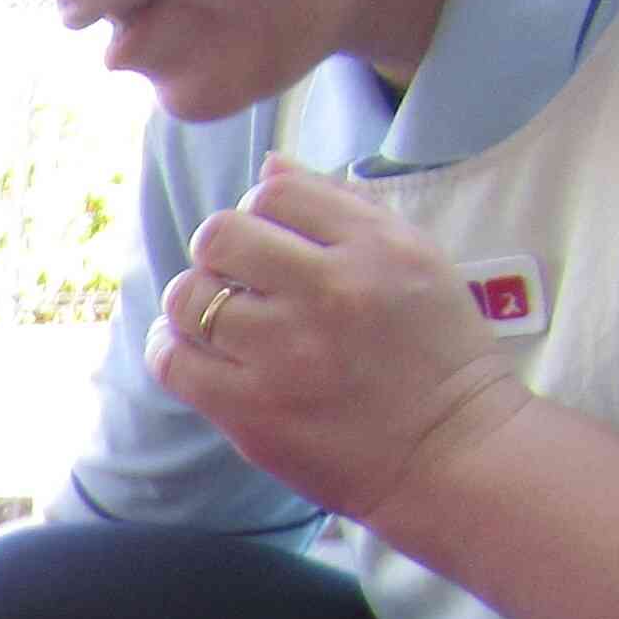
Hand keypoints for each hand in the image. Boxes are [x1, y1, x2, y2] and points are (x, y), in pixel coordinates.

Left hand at [151, 160, 531, 527]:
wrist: (450, 452)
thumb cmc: (435, 354)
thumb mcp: (414, 260)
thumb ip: (341, 207)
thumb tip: (269, 165)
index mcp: (375, 247)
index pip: (276, 193)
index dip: (260, 214)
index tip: (271, 246)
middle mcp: (329, 290)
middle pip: (221, 235)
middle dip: (218, 252)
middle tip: (236, 280)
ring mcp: (285, 352)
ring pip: (189, 295)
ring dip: (192, 302)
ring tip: (216, 320)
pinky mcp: (252, 408)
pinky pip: (173, 360)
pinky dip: (169, 349)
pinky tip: (189, 350)